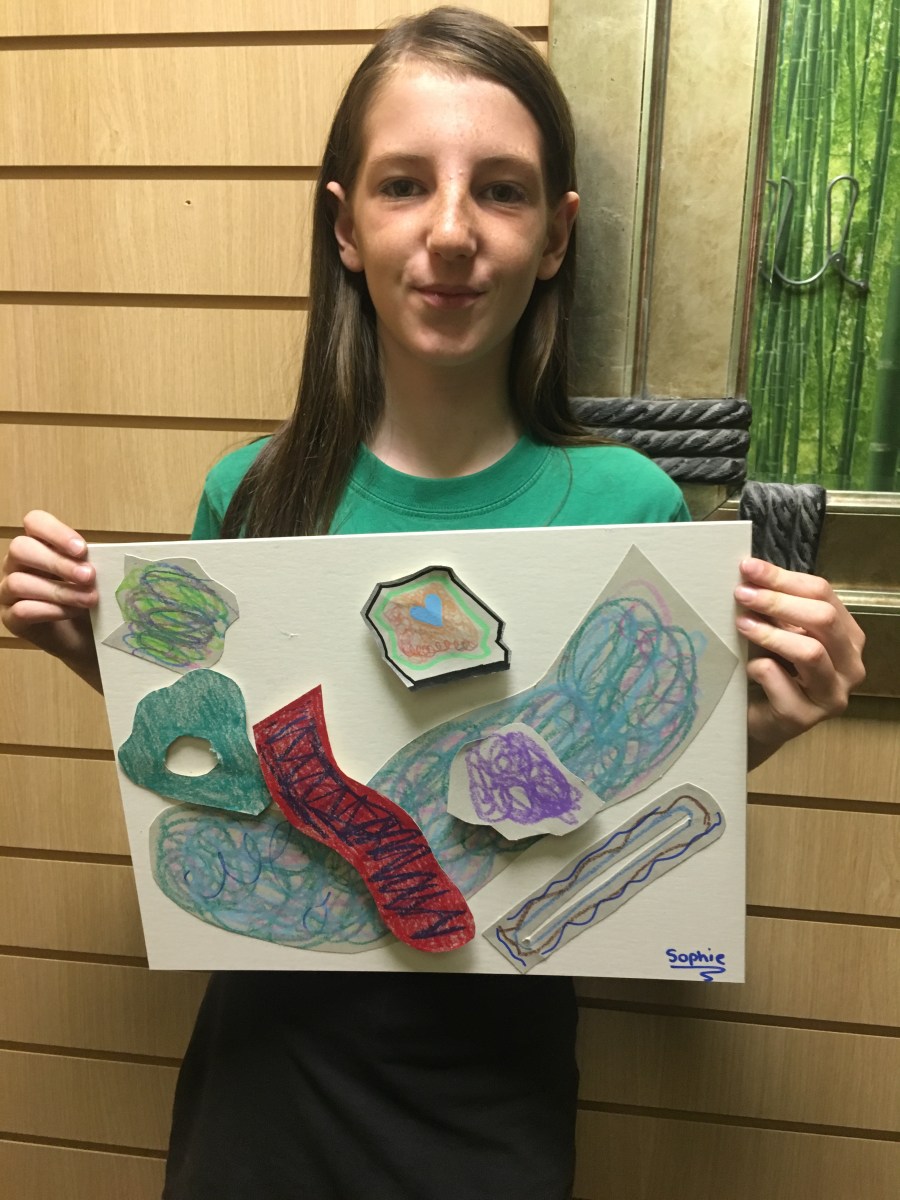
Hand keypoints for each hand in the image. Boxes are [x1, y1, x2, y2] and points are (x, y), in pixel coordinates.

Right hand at [0, 510, 101, 689]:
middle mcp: (17, 564)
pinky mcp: (10, 618)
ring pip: (20, 582)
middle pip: (21, 549)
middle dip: (58, 563)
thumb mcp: (93, 576)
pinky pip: (21, 610)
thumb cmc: (88, 597)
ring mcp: (8, 591)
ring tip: (89, 600)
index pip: (34, 522)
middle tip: (89, 576)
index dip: (56, 532)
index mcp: (38, 544)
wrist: (87, 637)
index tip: (82, 550)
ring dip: (59, 591)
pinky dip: (50, 611)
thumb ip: (90, 562)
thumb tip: (104, 556)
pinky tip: (72, 613)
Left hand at [734, 557, 865, 767]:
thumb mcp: (778, 632)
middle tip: (743, 594)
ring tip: (742, 624)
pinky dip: (759, 667)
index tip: (748, 568)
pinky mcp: (805, 718)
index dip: (783, 578)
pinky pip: (781, 681)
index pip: (823, 594)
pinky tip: (747, 666)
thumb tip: (751, 572)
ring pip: (810, 651)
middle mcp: (850, 665)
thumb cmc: (770, 669)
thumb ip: (777, 608)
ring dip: (770, 633)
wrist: (757, 719)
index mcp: (847, 636)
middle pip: (823, 619)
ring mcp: (832, 694)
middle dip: (778, 602)